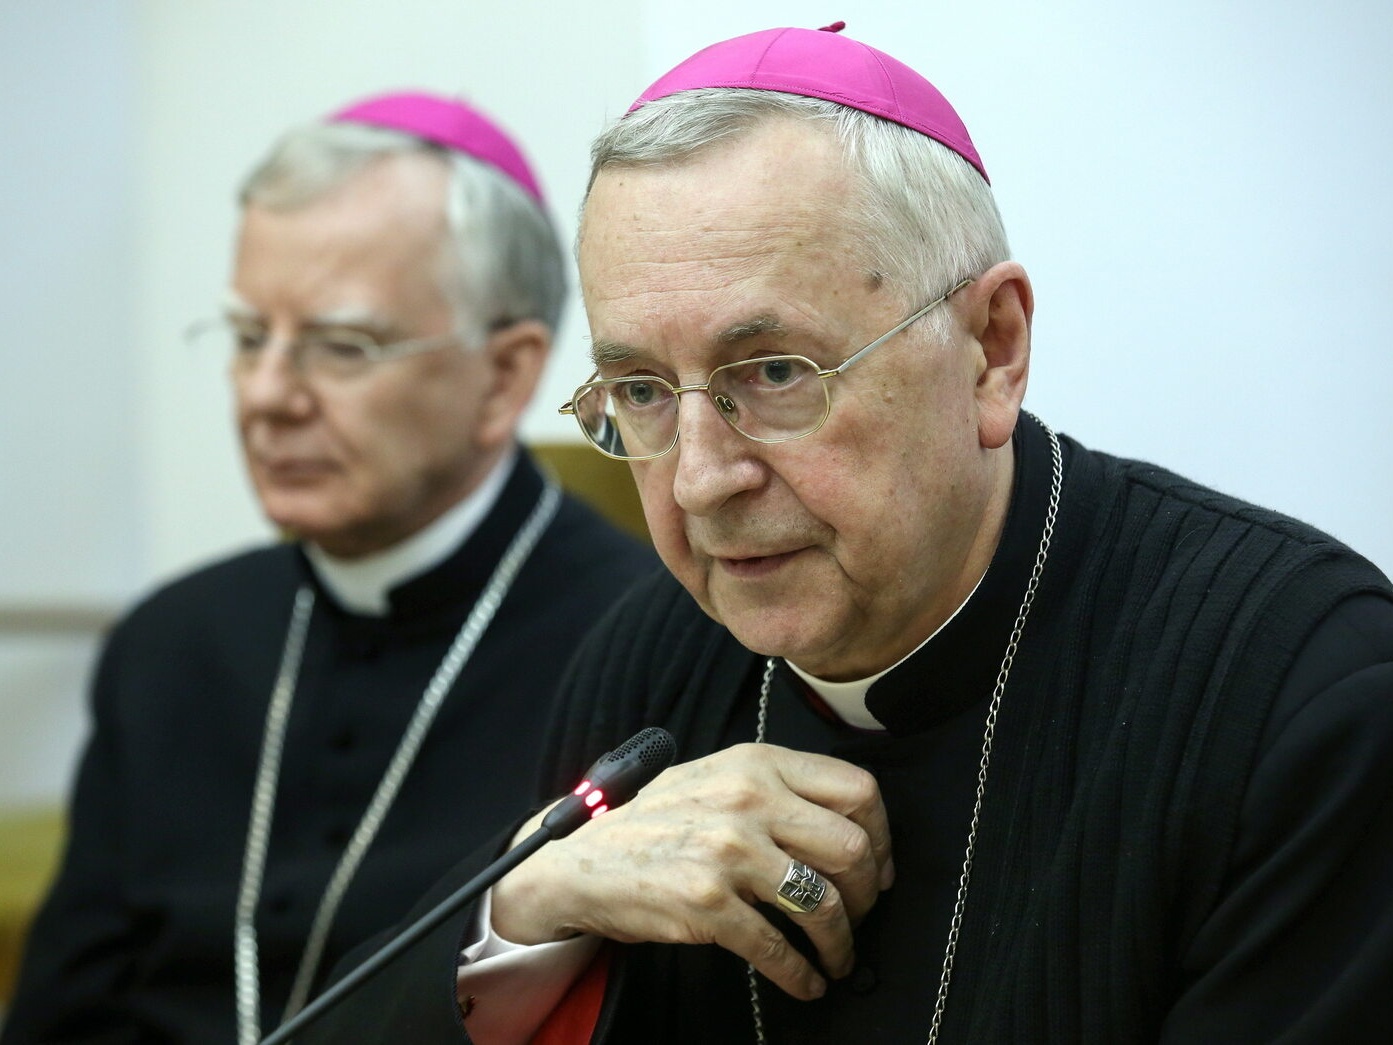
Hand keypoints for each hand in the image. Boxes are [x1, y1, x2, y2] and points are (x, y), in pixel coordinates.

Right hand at [491, 743, 893, 999]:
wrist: (580, 860)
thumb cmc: (655, 822)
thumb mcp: (715, 778)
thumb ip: (775, 788)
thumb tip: (846, 827)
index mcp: (756, 763)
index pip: (856, 788)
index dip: (881, 835)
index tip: (878, 866)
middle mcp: (747, 800)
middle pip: (850, 848)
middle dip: (868, 894)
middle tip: (861, 916)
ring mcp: (728, 851)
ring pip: (823, 903)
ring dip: (840, 942)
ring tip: (836, 957)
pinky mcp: (708, 904)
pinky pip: (778, 948)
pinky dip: (801, 974)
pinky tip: (806, 982)